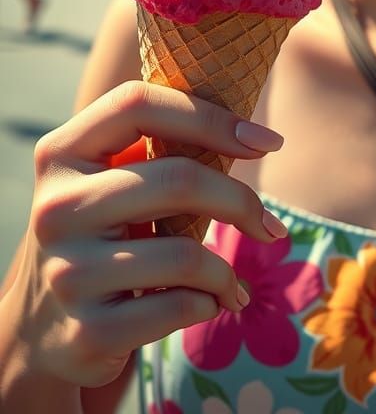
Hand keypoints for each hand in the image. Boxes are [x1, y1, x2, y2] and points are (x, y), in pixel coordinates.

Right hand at [7, 81, 285, 389]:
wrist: (44, 327)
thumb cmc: (106, 232)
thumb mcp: (112, 179)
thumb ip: (158, 143)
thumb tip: (257, 135)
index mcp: (62, 153)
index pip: (137, 104)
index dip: (211, 117)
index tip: (268, 143)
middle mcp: (57, 207)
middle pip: (179, 180)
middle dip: (242, 203)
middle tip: (271, 226)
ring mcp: (67, 272)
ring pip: (186, 255)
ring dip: (226, 270)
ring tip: (231, 280)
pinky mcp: (87, 330)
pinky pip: (180, 307)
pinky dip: (210, 304)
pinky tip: (208, 304)